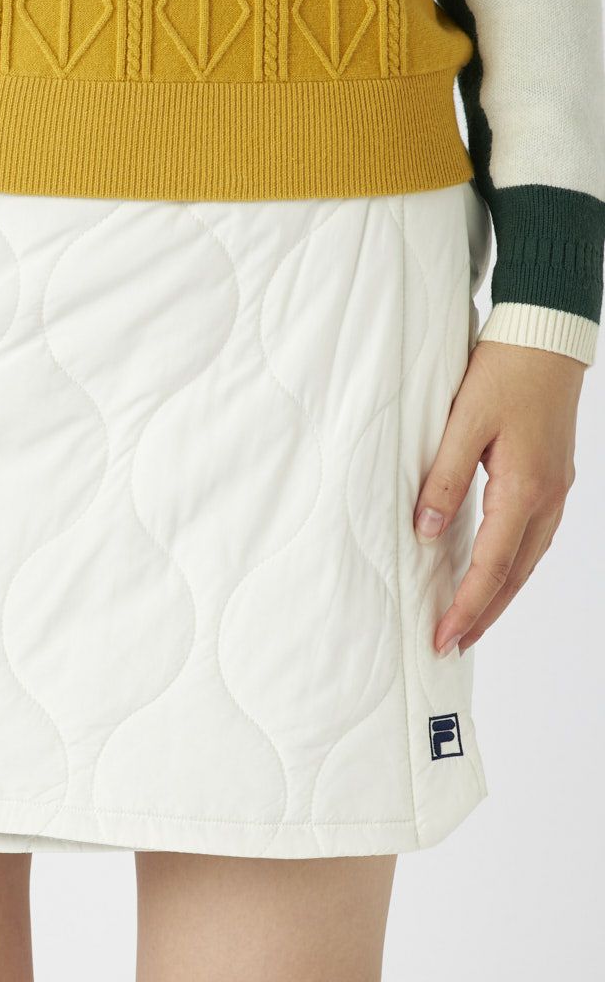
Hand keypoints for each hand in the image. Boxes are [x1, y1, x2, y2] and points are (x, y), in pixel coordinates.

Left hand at [414, 339, 585, 656]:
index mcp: (524, 488)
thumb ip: (444, 478)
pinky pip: (532, 538)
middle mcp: (547, 497)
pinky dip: (511, 565)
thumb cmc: (503, 372)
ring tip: (469, 621)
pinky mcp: (552, 478)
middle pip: (515, 575)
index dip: (466, 607)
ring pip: (527, 560)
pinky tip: (492, 573)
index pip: (491, 567)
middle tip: (451, 645)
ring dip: (498, 594)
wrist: (546, 337)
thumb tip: (426, 531)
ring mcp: (555, 490)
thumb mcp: (463, 422)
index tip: (442, 637)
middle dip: (483, 614)